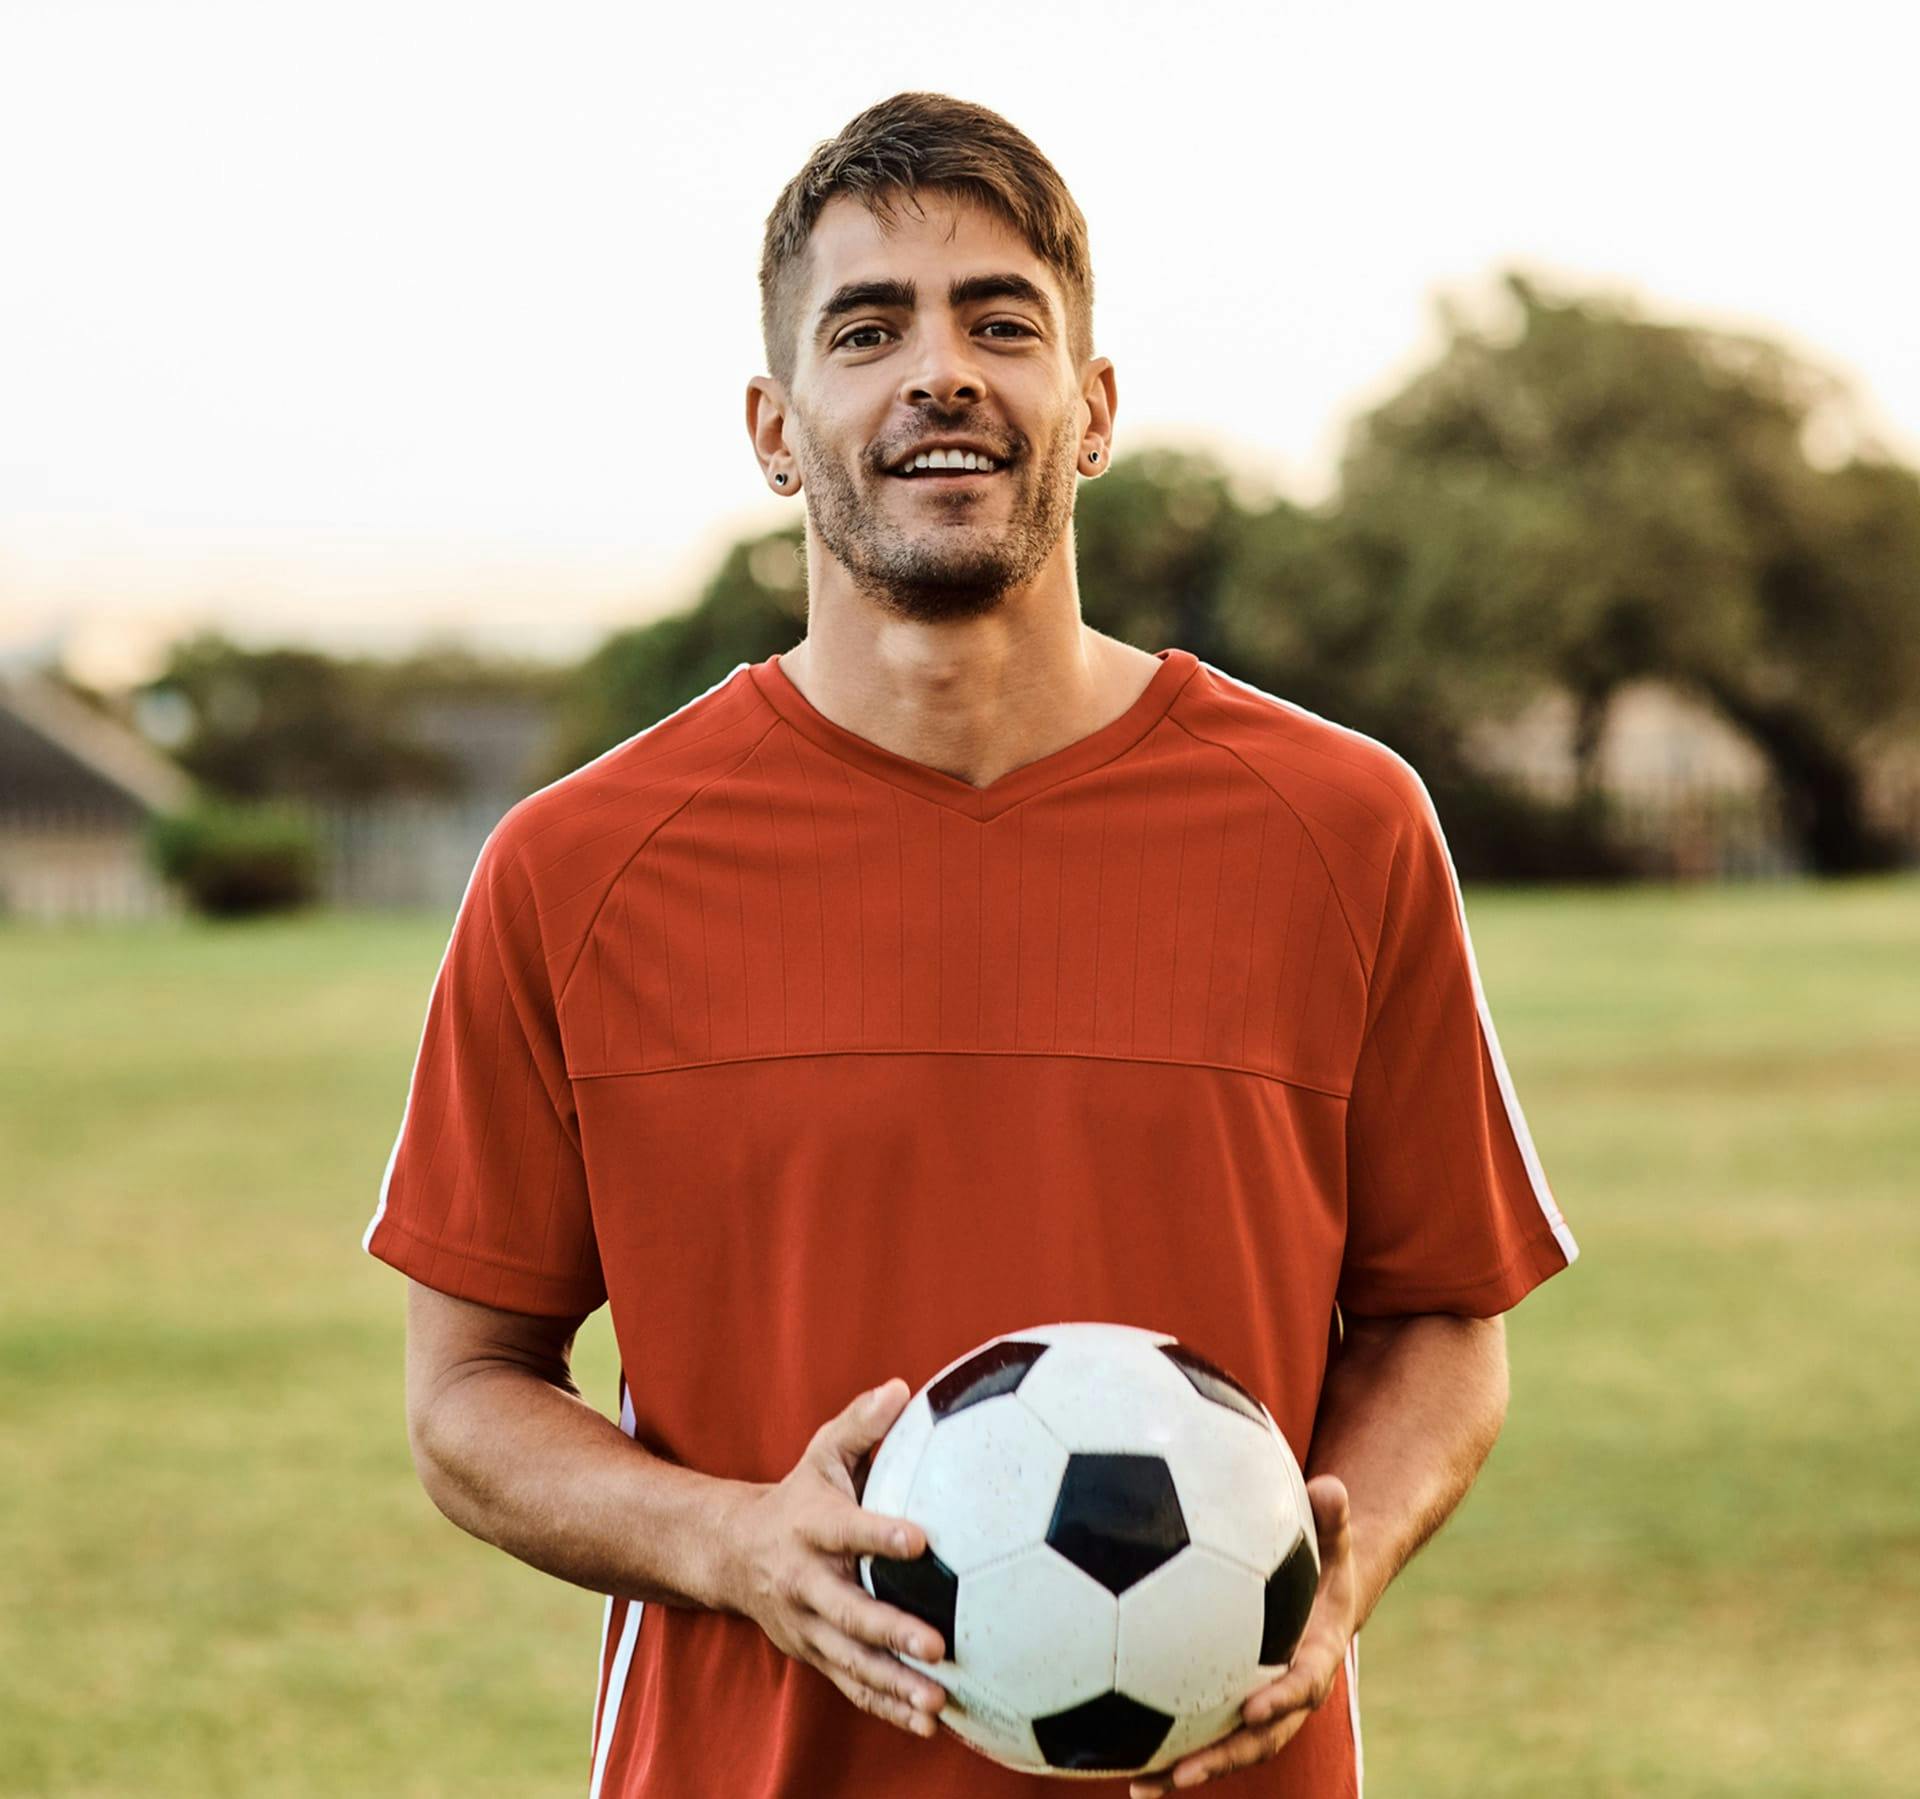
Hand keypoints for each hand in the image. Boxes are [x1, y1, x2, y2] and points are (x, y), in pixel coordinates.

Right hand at [722, 1378, 948, 1740]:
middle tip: (936, 1644)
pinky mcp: (814, 1655)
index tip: (922, 1538)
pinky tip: (928, 1722)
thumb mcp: (821, 1452)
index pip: (847, 1529)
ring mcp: (807, 1626)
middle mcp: (805, 1581)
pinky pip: (851, 1686)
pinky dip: (886, 1707)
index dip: (880, 1533)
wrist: (732, 1553)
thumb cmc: (800, 1495)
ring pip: (850, 1660)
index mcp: (811, 1527)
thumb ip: (860, 1424)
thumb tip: (902, 1386)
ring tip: (938, 1700)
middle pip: (847, 1610)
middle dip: (890, 1630)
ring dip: (893, 1684)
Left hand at [1129, 1476, 1355, 1795]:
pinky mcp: (1228, 1705)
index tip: (1252, 1705)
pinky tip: (1118, 1757)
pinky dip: (1166, 1747)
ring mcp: (1257, 1706)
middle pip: (1259, 1739)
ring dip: (1186, 1770)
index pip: (1302, 1686)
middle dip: (1224, 1758)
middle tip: (1184, 1771)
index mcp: (1314, 1658)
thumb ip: (1333, 1519)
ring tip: (1140, 1786)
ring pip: (1226, 1748)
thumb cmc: (1324, 1565)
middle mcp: (1286, 1695)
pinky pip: (1199, 1730)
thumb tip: (1329, 1484)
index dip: (1282, 1700)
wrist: (1324, 1601)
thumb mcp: (1335, 1541)